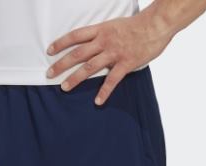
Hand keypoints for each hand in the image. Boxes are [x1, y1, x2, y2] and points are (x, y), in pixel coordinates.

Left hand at [46, 13, 172, 104]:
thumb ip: (103, 35)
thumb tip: (93, 44)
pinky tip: (97, 101)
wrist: (156, 24)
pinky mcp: (126, 63)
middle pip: (78, 53)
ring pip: (90, 67)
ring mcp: (114, 53)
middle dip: (61, 64)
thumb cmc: (138, 25)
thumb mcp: (115, 25)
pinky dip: (104, 92)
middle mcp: (104, 41)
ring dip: (75, 78)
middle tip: (49, 74)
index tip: (50, 51)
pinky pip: (112, 80)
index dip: (61, 43)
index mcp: (101, 30)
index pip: (76, 35)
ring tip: (64, 87)